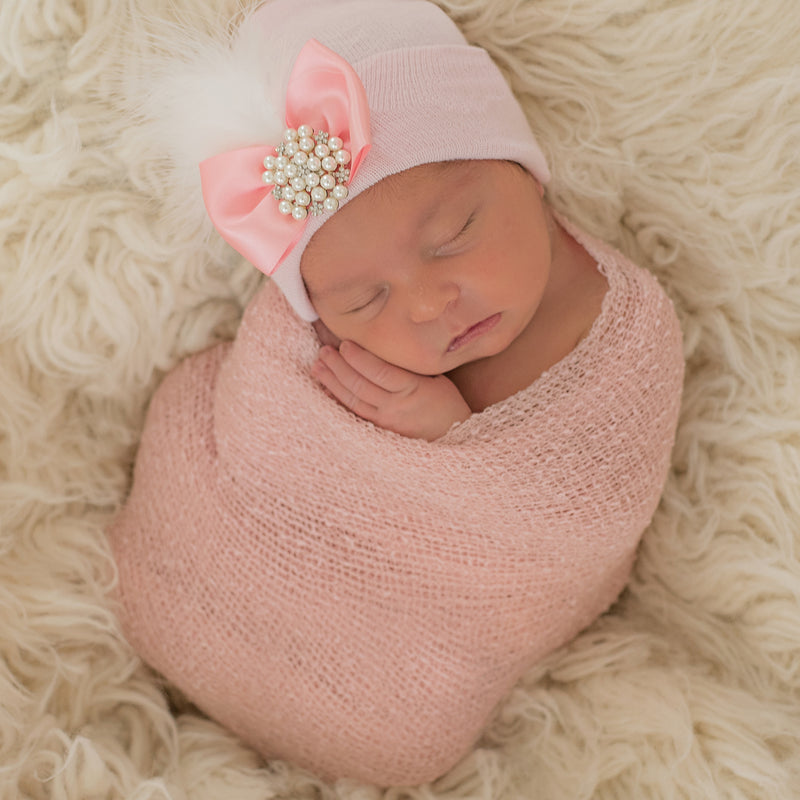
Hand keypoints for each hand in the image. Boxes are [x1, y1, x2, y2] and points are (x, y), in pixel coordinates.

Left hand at [311, 341, 470, 440]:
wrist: (453, 436)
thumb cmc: (446, 403)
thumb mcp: (434, 379)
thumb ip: (409, 366)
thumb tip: (383, 346)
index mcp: (412, 389)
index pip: (379, 372)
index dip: (359, 358)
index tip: (344, 344)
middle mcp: (396, 406)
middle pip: (361, 385)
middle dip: (339, 367)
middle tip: (323, 352)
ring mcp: (386, 421)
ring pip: (353, 400)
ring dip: (333, 383)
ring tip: (318, 367)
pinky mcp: (380, 431)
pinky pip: (355, 415)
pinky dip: (339, 402)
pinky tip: (326, 391)